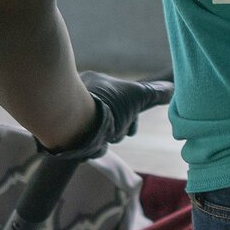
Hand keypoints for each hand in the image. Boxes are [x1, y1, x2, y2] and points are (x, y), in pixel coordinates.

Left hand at [39, 72, 173, 159]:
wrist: (69, 122)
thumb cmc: (105, 106)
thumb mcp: (137, 96)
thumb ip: (155, 93)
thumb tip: (172, 89)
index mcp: (95, 82)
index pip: (120, 101)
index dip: (131, 117)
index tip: (131, 128)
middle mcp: (79, 95)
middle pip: (110, 120)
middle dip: (117, 130)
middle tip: (116, 133)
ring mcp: (67, 113)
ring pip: (97, 133)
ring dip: (104, 141)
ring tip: (101, 140)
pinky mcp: (58, 131)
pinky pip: (81, 143)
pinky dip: (90, 148)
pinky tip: (91, 147)